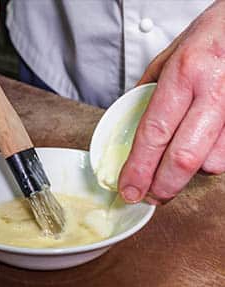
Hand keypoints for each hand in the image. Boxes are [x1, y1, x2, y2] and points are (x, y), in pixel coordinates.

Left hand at [119, 0, 224, 204]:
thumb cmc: (211, 35)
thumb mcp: (169, 56)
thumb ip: (148, 92)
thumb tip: (127, 125)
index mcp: (186, 72)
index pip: (154, 132)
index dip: (139, 168)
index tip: (128, 188)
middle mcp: (214, 90)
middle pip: (184, 157)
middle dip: (162, 185)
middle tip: (149, 196)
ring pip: (212, 162)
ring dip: (191, 171)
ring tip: (177, 162)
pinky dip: (212, 159)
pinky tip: (202, 148)